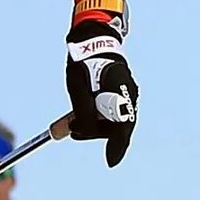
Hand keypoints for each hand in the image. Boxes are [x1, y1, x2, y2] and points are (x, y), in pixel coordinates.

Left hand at [63, 14, 137, 164]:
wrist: (93, 37)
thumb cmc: (83, 60)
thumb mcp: (77, 85)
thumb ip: (80, 110)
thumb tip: (78, 131)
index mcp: (121, 91)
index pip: (123, 127)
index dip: (117, 146)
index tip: (110, 162)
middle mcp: (129, 94)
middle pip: (116, 127)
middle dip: (92, 132)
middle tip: (70, 131)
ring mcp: (126, 93)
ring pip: (111, 121)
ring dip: (92, 124)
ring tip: (70, 121)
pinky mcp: (119, 93)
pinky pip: (110, 112)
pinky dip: (95, 116)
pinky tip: (79, 115)